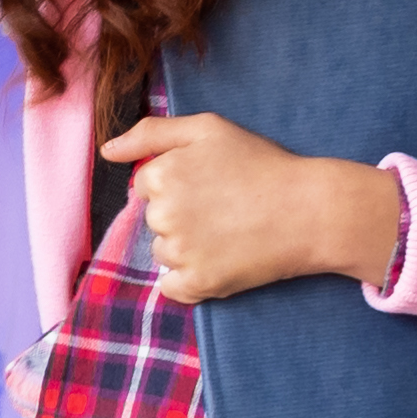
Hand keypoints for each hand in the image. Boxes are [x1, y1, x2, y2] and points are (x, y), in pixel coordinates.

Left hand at [94, 112, 405, 304]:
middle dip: (182, 215)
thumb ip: (150, 133)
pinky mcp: (199, 283)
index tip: (212, 184)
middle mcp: (162, 214)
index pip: (147, 187)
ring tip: (229, 233)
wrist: (310, 209)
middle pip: (155, 221)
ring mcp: (180, 252)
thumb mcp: (207, 129)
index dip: (179, 184)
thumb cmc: (261, 164)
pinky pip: (173, 288)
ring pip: (164, 253)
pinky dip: (191, 281)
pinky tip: (220, 262)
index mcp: (160, 175)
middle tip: (226, 208)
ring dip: (188, 248)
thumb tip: (106, 151)